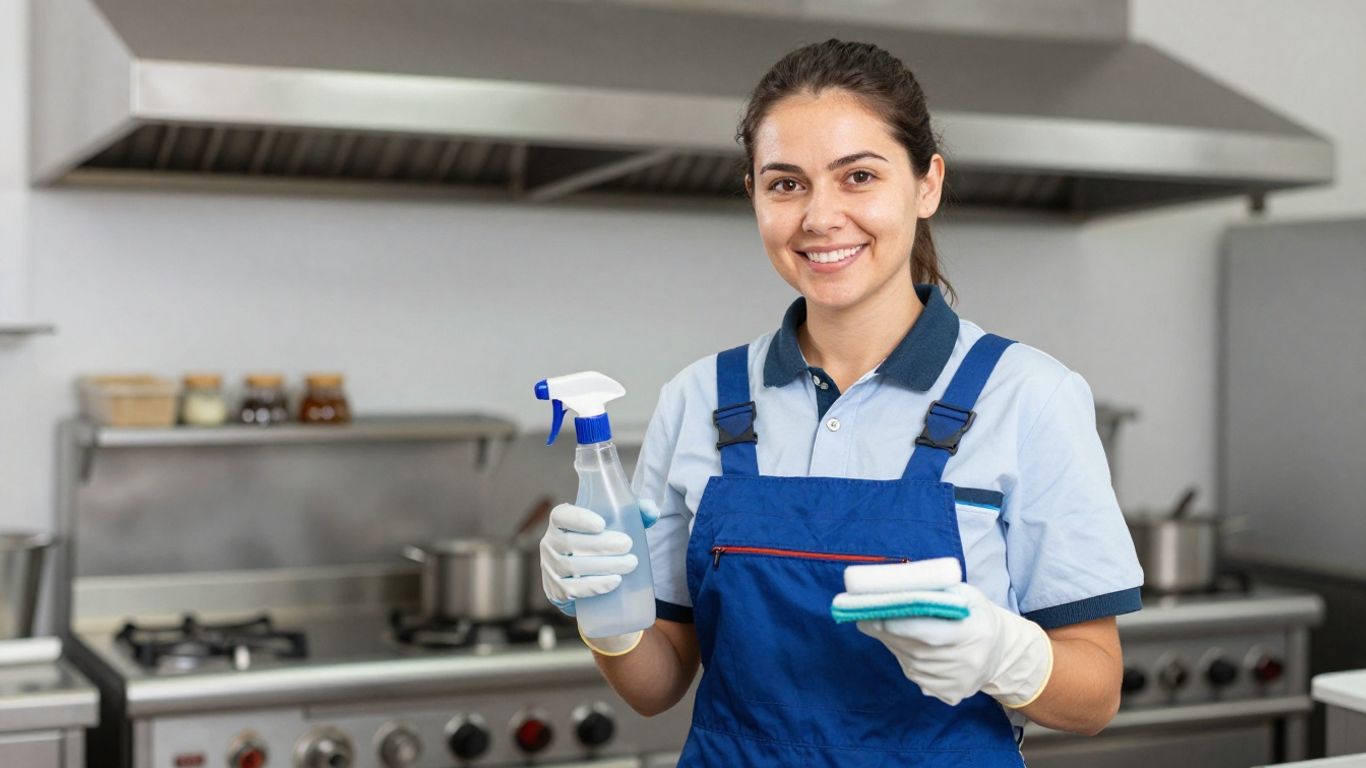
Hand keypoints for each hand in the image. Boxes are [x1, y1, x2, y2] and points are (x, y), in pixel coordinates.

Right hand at [539, 500, 658, 615]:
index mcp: (560, 522)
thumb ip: (635, 513)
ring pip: (573, 566)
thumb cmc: (602, 542)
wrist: (583, 577)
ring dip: (603, 566)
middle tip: (628, 545)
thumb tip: (652, 510)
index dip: (579, 519)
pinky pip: (573, 589)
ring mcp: (550, 568)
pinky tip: (614, 581)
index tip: (602, 524)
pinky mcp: (556, 590)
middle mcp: (550, 543)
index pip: (561, 516)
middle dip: (601, 544)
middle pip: (571, 543)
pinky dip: (595, 586)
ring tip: (631, 563)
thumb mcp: (614, 523)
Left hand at [857, 582, 1052, 706]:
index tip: (875, 615)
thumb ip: (933, 590)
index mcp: (973, 632)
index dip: (901, 626)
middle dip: (888, 633)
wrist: (1000, 652)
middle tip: (868, 616)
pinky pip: (917, 678)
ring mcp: (958, 682)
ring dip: (895, 646)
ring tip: (891, 629)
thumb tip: (893, 588)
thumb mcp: (964, 594)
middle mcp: (967, 662)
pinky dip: (907, 661)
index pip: (930, 633)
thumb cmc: (975, 615)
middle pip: (915, 649)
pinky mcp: (950, 695)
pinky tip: (910, 648)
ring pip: (911, 664)